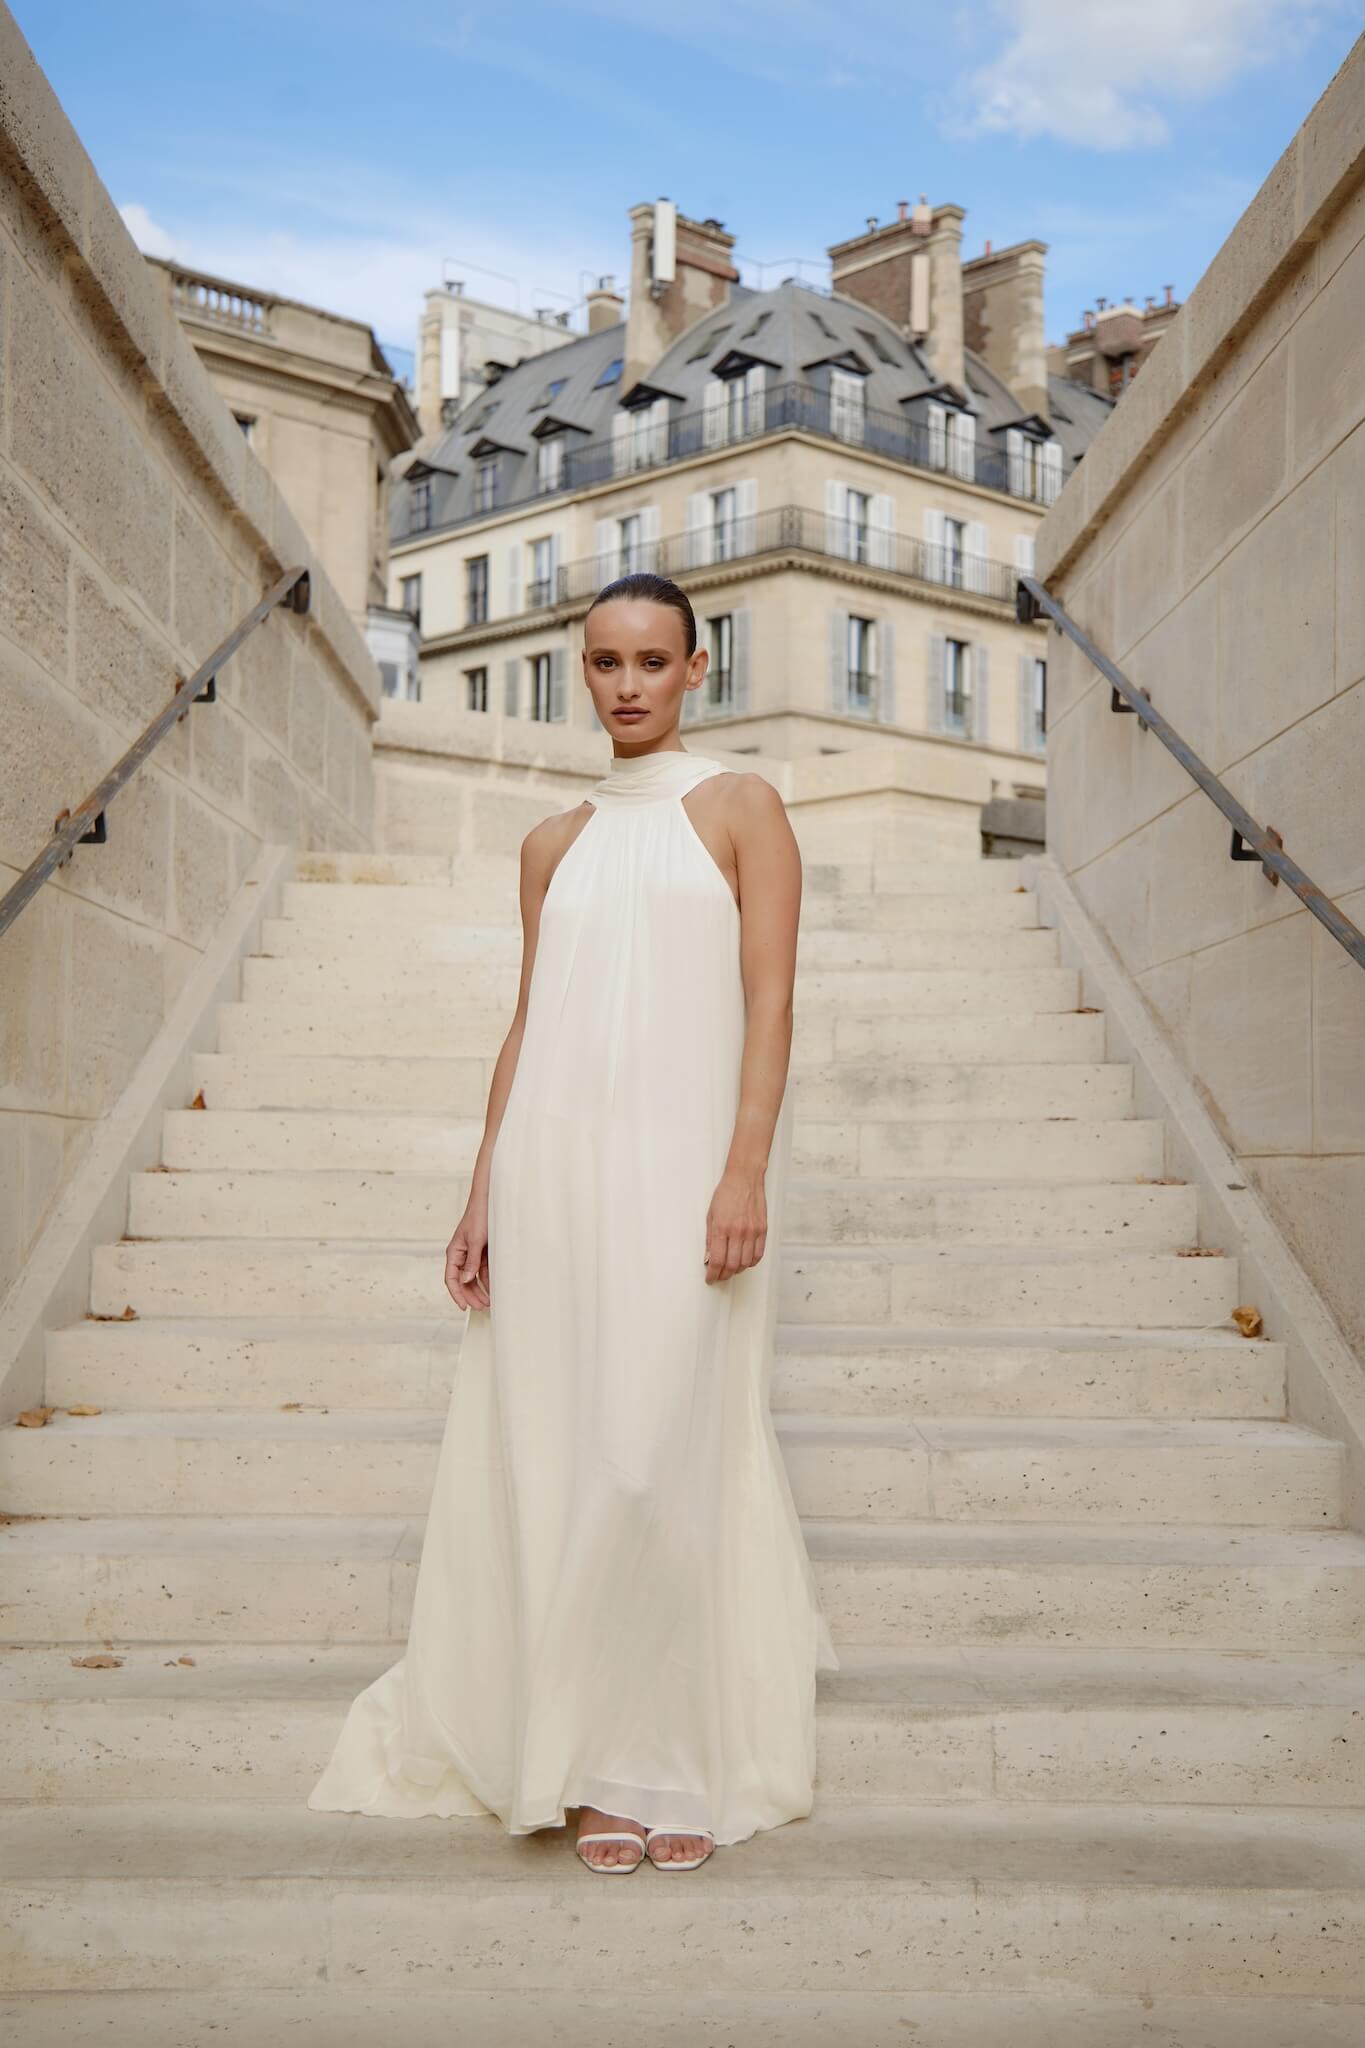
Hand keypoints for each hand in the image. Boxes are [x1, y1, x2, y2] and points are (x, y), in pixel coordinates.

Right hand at [445, 1204, 490, 1308]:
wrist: (490, 1200)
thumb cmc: (479, 1216)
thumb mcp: (476, 1241)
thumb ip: (471, 1262)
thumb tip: (466, 1280)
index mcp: (454, 1252)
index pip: (451, 1279)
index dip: (457, 1294)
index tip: (464, 1307)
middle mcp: (461, 1255)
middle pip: (463, 1281)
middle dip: (471, 1295)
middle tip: (481, 1307)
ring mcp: (472, 1254)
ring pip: (473, 1277)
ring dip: (480, 1289)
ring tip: (489, 1301)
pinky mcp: (483, 1251)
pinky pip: (483, 1269)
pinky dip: (487, 1279)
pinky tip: (493, 1288)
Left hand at [703, 1168, 766, 1284]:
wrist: (745, 1178)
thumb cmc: (726, 1194)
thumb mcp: (711, 1215)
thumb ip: (710, 1239)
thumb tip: (709, 1258)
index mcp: (722, 1227)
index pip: (718, 1260)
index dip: (713, 1274)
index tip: (710, 1278)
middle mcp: (738, 1231)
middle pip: (732, 1265)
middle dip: (724, 1275)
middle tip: (719, 1276)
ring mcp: (752, 1231)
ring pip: (746, 1262)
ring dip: (737, 1270)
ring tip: (730, 1270)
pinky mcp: (763, 1230)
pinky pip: (758, 1254)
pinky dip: (750, 1262)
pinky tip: (744, 1262)